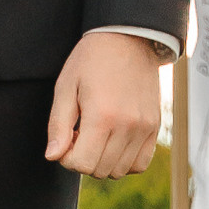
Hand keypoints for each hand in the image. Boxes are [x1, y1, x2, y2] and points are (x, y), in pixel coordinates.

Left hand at [45, 29, 165, 180]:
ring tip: (97, 135)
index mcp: (102, 116)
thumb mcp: (66, 86)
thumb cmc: (91, 59)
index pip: (81, 164)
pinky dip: (124, 161)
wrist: (129, 37)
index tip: (66, 138)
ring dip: (103, 161)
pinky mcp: (155, 126)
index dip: (66, 157)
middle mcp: (127, 126)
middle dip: (83, 159)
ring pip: (120, 171)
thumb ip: (58, 124)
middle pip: (99, 170)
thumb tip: (53, 156)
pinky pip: (140, 163)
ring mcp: (144, 128)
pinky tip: (113, 142)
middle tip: (79, 134)